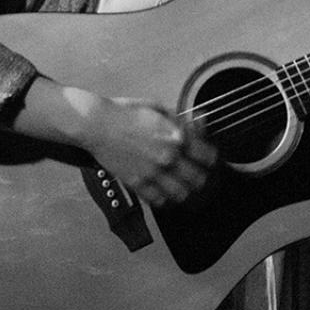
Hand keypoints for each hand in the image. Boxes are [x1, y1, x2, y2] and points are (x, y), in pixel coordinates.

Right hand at [68, 88, 216, 207]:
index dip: (212, 159)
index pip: (208, 157)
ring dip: (188, 193)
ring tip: (188, 189)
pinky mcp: (137, 183)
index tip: (209, 160)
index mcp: (176, 136)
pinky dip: (166, 200)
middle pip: (199, 179)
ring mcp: (152, 173)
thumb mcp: (159, 109)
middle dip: (204, 179)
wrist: (97, 124)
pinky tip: (167, 194)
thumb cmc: (125, 113)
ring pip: (182, 195)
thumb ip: (181, 121)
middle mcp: (168, 157)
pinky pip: (159, 200)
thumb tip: (199, 125)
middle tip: (203, 178)